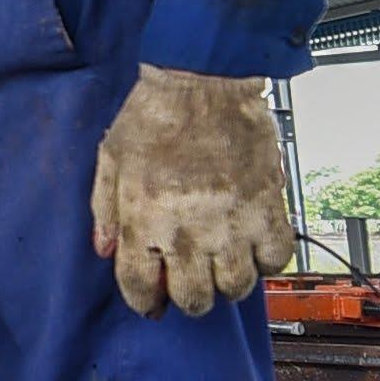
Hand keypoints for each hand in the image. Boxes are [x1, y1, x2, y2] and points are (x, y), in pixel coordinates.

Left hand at [89, 66, 296, 315]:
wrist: (203, 79)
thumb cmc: (153, 113)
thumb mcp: (111, 157)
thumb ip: (104, 209)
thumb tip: (103, 249)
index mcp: (143, 219)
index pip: (140, 287)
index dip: (144, 302)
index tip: (151, 300)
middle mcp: (187, 230)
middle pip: (193, 299)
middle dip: (188, 298)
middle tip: (190, 279)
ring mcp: (231, 222)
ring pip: (236, 287)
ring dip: (228, 284)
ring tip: (223, 264)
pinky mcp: (267, 206)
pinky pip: (276, 259)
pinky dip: (267, 262)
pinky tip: (254, 246)